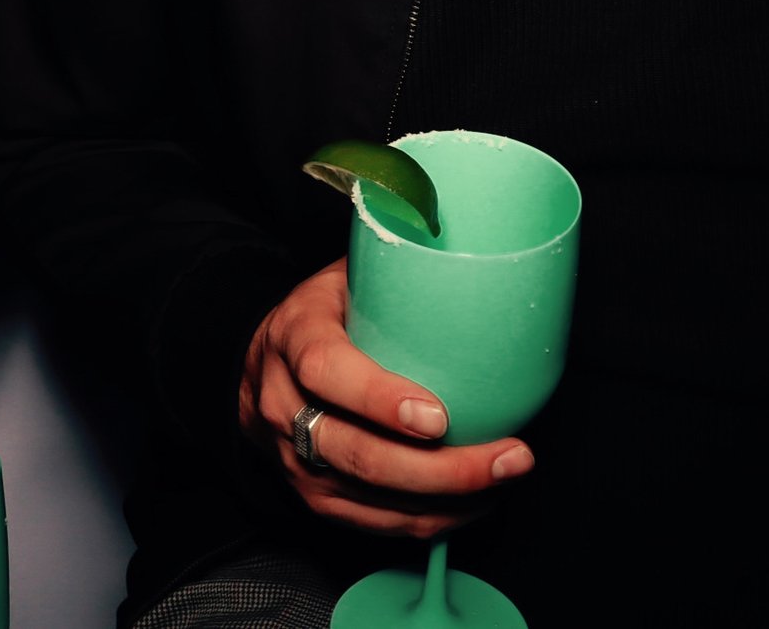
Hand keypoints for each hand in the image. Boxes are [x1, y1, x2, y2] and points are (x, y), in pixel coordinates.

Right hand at [237, 259, 533, 538]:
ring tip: (508, 478)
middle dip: (441, 468)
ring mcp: (295, 461)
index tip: (439, 415)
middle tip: (509, 456)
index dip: (379, 398)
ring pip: (372, 499)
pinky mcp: (315, 499)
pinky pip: (377, 524)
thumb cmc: (323, 315)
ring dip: (449, 499)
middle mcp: (285, 406)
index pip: (325, 372)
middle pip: (357, 454)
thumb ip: (394, 267)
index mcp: (293, 338)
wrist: (259, 366)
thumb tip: (471, 244)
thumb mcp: (344, 276)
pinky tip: (477, 502)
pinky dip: (433, 520)